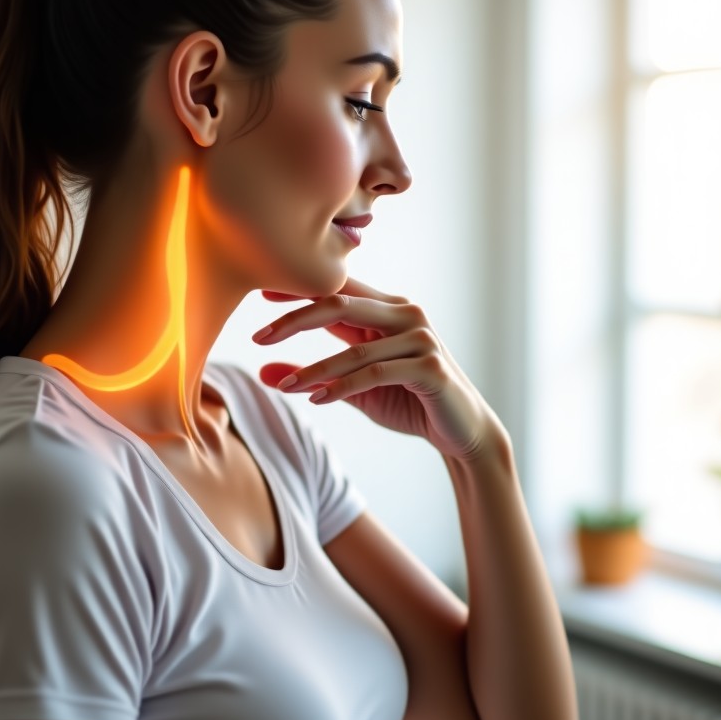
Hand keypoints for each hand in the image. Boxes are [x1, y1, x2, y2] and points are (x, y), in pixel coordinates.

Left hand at [252, 276, 508, 461]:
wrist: (461, 431)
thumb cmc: (408, 402)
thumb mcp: (353, 388)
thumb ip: (313, 376)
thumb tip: (262, 373)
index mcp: (387, 309)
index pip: (337, 289)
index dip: (299, 289)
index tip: (260, 294)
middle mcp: (405, 314)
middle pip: (340, 305)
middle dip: (296, 319)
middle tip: (258, 335)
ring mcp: (421, 338)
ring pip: (356, 348)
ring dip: (316, 369)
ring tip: (287, 387)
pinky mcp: (430, 367)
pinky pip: (376, 373)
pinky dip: (343, 387)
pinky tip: (317, 399)